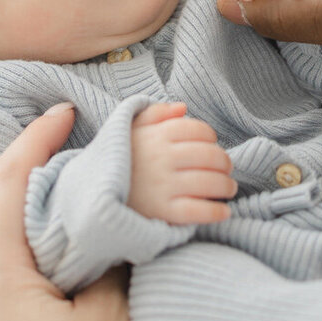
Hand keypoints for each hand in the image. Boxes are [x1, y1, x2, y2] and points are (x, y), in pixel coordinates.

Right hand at [128, 100, 236, 223]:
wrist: (92, 193)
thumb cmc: (117, 159)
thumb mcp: (129, 129)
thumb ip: (155, 113)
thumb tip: (182, 108)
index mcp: (156, 135)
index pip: (199, 131)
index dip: (211, 138)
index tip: (212, 146)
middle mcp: (161, 157)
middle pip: (209, 156)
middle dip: (225, 163)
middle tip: (227, 169)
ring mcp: (162, 185)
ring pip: (208, 182)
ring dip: (225, 186)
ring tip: (228, 189)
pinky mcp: (161, 211)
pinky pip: (195, 211)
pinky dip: (214, 212)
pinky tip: (223, 212)